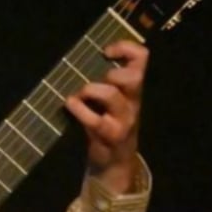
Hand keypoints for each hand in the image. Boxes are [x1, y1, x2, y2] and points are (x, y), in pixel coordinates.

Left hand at [64, 40, 147, 193]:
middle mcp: (132, 102)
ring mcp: (123, 120)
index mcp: (133, 89)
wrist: (114, 163)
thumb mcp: (111, 102)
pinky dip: (78, 109)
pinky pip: (94, 119)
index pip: (142, 58)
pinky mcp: (109, 135)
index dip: (125, 47)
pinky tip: (70, 105)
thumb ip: (103, 82)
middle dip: (112, 73)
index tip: (105, 51)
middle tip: (96, 79)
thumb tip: (79, 60)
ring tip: (79, 95)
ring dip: (90, 90)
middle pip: (132, 77)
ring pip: (112, 95)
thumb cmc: (108, 124)